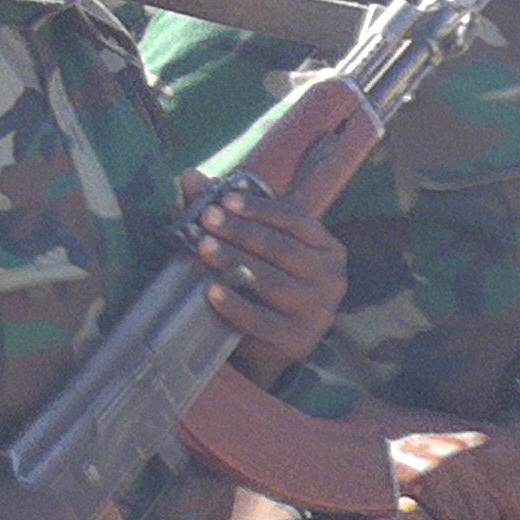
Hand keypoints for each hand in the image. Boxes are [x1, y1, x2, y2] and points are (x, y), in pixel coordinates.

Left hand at [190, 180, 345, 380]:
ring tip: (203, 247)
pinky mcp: (296, 340)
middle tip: (207, 219)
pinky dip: (234, 305)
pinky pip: (260, 320)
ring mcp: (317, 312)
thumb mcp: (253, 247)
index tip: (225, 198)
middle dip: (240, 231)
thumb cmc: (262, 284)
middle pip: (280, 249)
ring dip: (234, 262)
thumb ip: (225, 213)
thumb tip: (189, 175)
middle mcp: (330, 278)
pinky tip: (211, 291)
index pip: (295, 220)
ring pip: (270, 281)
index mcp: (327, 248)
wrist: (271, 344)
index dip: (259, 208)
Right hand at [387, 427, 519, 519]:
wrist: (367, 442)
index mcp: (490, 435)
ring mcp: (454, 462)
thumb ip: (488, 458)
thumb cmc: (414, 448)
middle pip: (515, 499)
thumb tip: (515, 494)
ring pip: (487, 517)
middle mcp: (477, 446)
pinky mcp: (430, 478)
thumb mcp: (460, 441)